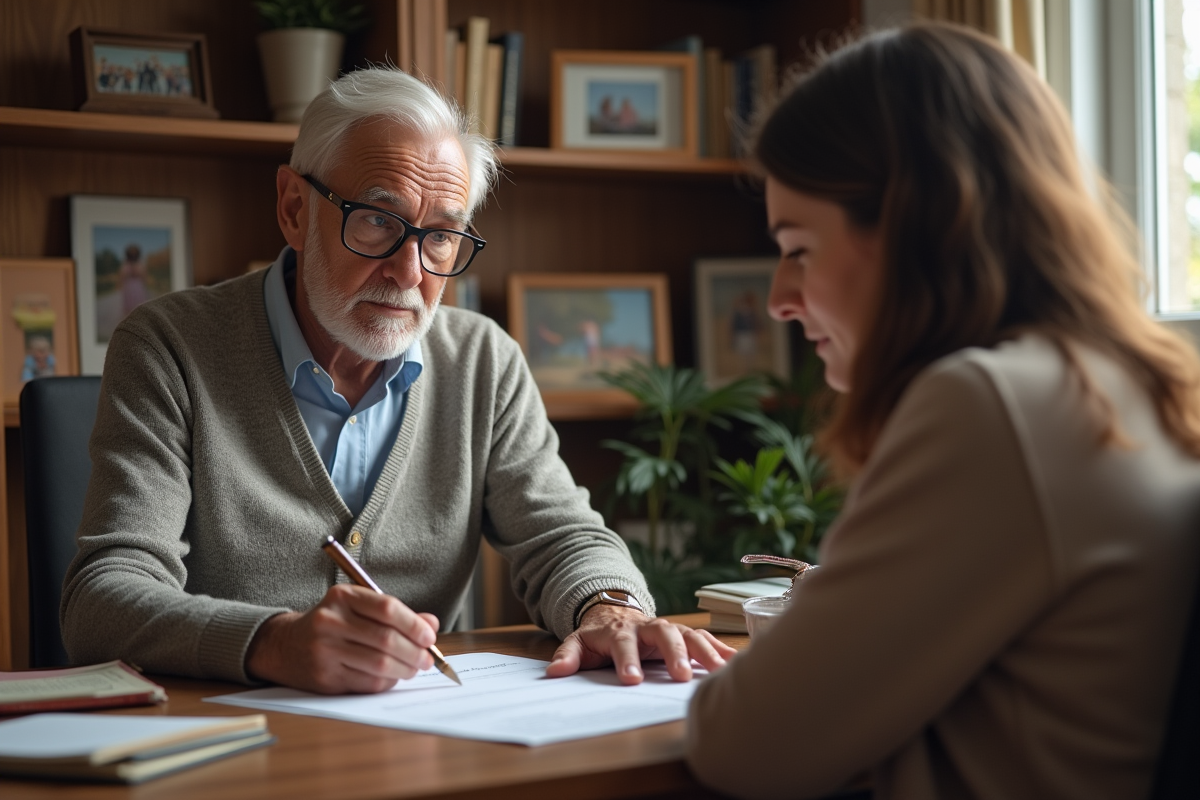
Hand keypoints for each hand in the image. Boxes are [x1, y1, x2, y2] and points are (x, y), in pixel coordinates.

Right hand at [246, 583, 439, 693]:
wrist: (285, 646)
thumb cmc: (333, 625)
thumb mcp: (358, 608)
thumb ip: (395, 614)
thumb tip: (430, 625)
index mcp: (342, 597)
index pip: (387, 608)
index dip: (414, 624)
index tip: (429, 637)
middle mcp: (330, 621)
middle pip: (386, 639)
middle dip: (414, 652)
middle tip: (427, 660)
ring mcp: (325, 650)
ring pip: (379, 664)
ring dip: (404, 670)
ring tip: (413, 669)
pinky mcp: (324, 677)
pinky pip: (367, 683)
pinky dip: (386, 682)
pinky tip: (391, 677)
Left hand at [546, 604, 736, 684]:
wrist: (615, 613)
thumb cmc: (597, 636)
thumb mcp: (577, 643)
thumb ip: (567, 656)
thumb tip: (554, 673)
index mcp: (620, 631)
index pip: (623, 644)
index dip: (627, 661)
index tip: (631, 680)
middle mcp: (648, 627)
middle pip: (664, 634)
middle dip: (673, 654)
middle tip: (682, 676)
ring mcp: (668, 629)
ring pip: (689, 635)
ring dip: (704, 652)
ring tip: (719, 671)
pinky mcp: (683, 636)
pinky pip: (705, 640)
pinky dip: (720, 649)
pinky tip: (735, 662)